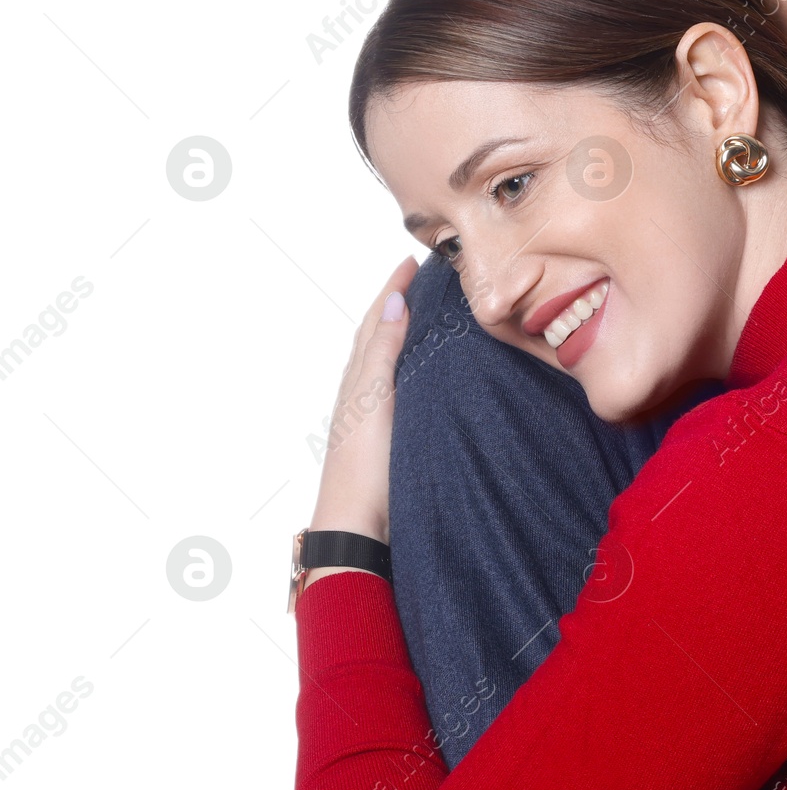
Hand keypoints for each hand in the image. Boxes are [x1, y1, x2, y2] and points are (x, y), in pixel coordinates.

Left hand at [307, 257, 417, 549]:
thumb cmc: (364, 468)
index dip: (393, 291)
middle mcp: (364, 391)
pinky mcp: (388, 436)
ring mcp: (374, 415)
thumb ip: (383, 352)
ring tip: (425, 314)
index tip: (411, 262)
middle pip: (380, 336)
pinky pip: (399, 386)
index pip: (378, 321)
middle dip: (397, 304)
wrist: (358, 527)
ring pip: (389, 361)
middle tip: (420, 279)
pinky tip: (423, 373)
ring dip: (404, 333)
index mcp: (359, 377)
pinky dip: (409, 366)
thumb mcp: (373, 400)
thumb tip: (395, 304)